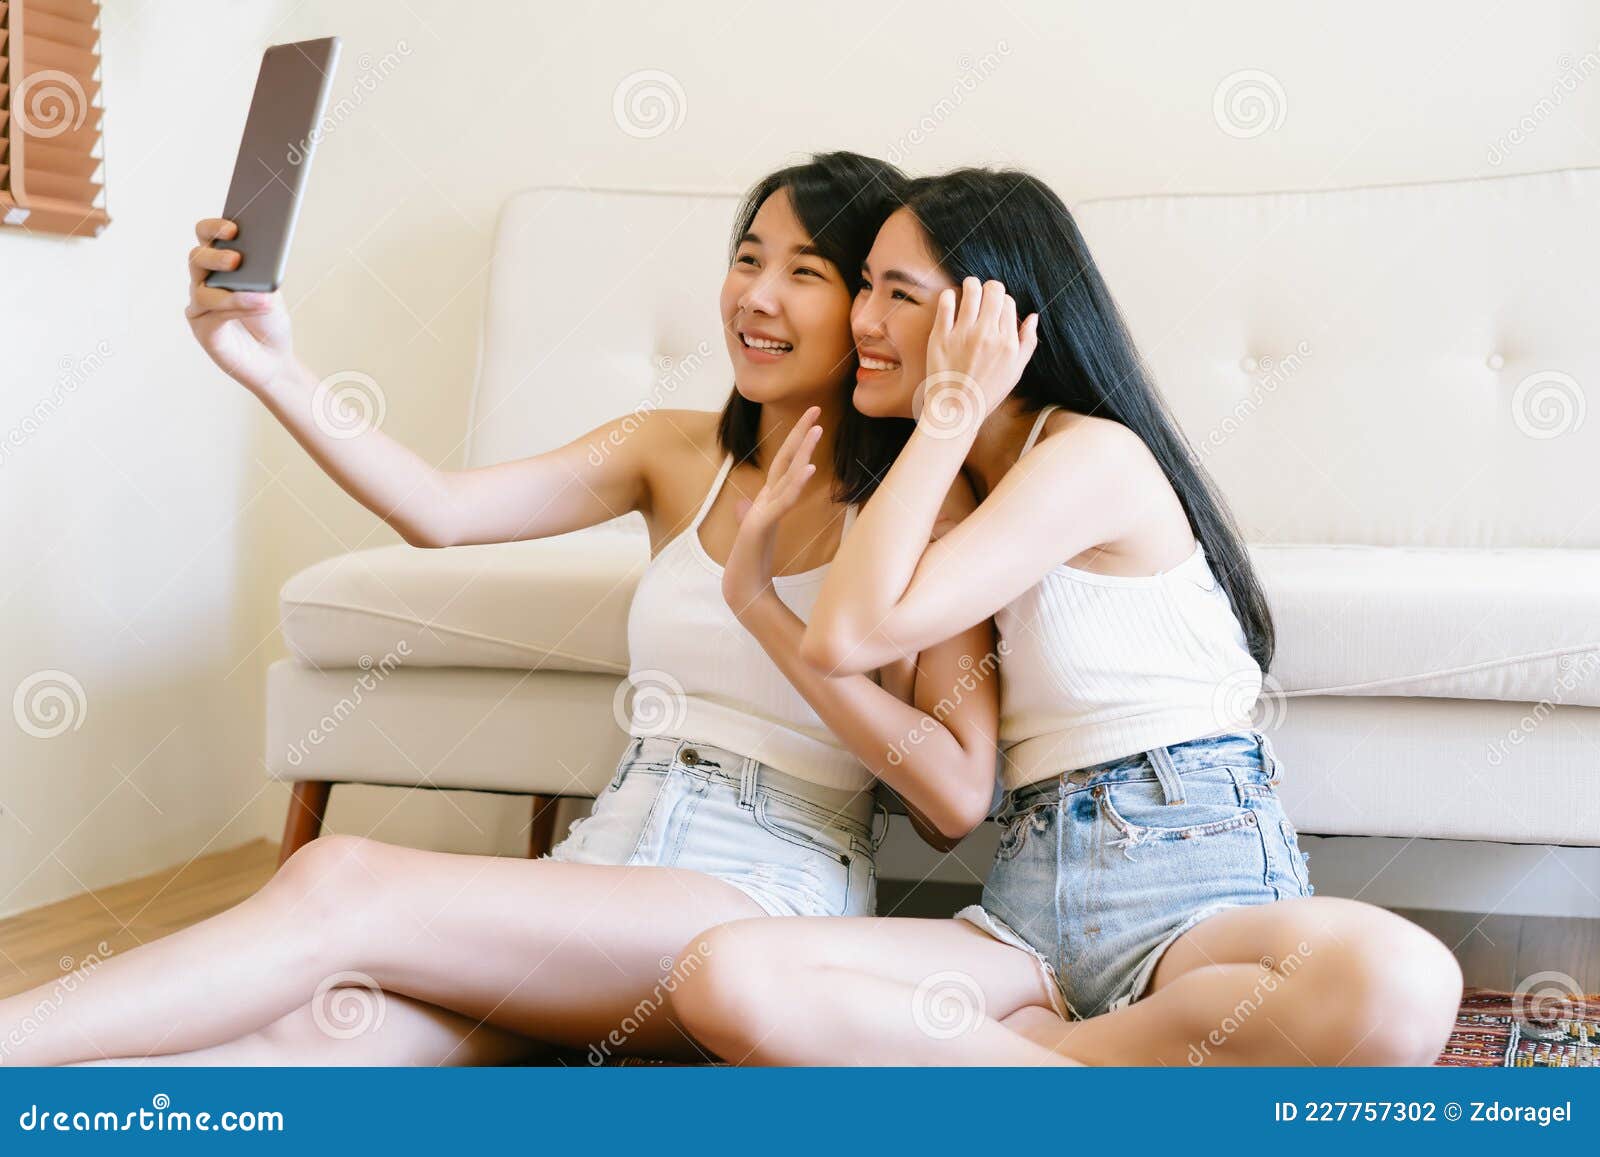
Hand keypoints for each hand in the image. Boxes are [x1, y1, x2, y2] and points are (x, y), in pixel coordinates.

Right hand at [185, 218, 297, 393]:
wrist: (274, 358)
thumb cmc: (269, 320)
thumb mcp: (270, 289)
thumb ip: (261, 270)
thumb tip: (263, 253)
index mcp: (217, 262)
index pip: (205, 235)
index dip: (214, 228)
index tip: (233, 228)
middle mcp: (202, 280)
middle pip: (197, 258)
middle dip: (216, 256)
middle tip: (236, 259)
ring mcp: (199, 305)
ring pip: (204, 291)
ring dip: (234, 292)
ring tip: (262, 296)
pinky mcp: (203, 329)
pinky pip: (214, 315)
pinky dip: (238, 309)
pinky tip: (260, 306)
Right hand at [721, 406, 824, 616]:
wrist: (742, 593)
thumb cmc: (750, 565)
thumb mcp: (756, 536)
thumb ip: (752, 518)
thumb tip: (744, 507)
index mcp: (766, 501)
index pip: (784, 464)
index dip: (797, 441)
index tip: (813, 420)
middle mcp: (763, 501)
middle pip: (784, 459)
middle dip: (800, 432)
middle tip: (816, 407)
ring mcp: (761, 511)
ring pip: (784, 474)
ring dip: (801, 450)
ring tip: (816, 428)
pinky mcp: (761, 526)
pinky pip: (783, 502)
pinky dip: (796, 484)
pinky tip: (809, 468)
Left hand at [919, 277, 1038, 437]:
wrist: (956, 410)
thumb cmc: (987, 391)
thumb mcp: (1016, 370)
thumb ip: (1027, 342)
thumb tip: (1034, 316)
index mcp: (1007, 342)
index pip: (1009, 302)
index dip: (1003, 301)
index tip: (996, 309)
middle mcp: (986, 334)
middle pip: (993, 290)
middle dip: (990, 288)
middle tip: (984, 294)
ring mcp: (963, 334)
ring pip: (971, 289)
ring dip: (971, 285)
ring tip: (968, 290)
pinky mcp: (941, 336)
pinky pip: (946, 302)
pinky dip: (949, 295)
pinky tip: (951, 301)